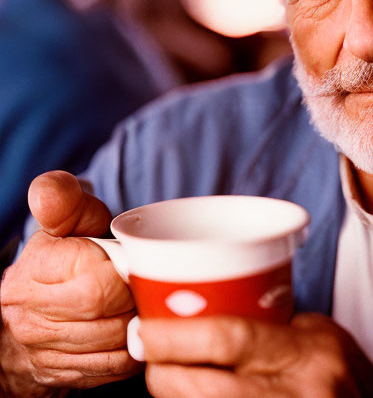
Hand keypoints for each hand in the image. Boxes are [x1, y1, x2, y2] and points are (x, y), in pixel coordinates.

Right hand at [0, 171, 140, 396]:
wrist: (38, 306)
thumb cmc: (69, 251)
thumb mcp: (68, 219)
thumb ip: (65, 200)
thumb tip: (47, 192)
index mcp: (33, 272)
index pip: (95, 281)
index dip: (126, 269)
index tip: (135, 258)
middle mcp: (30, 316)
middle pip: (105, 310)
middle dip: (135, 293)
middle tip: (148, 278)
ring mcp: (44, 351)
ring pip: (113, 343)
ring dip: (139, 321)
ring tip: (144, 299)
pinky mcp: (64, 375)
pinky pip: (114, 367)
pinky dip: (135, 347)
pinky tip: (138, 327)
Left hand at [141, 313, 372, 397]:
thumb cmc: (343, 371)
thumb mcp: (319, 334)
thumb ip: (270, 326)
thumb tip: (205, 312)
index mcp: (309, 354)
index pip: (231, 340)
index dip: (177, 338)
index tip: (145, 331)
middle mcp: (298, 395)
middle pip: (205, 389)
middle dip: (162, 375)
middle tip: (146, 354)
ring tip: (162, 377)